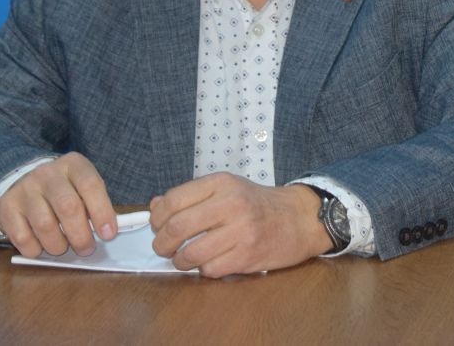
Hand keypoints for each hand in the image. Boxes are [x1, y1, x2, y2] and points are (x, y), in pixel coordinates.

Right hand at [0, 152, 116, 257]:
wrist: (24, 182)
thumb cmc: (64, 189)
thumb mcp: (82, 187)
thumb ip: (95, 205)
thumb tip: (108, 232)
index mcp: (73, 164)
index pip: (91, 185)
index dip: (102, 212)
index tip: (109, 234)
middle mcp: (47, 173)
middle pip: (68, 207)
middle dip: (81, 235)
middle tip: (86, 249)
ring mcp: (24, 189)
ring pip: (45, 225)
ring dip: (58, 245)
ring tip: (63, 248)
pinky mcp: (7, 207)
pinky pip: (23, 238)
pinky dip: (36, 250)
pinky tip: (42, 246)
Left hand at [148, 173, 332, 277]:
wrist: (299, 218)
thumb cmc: (258, 204)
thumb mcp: (227, 189)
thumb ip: (191, 196)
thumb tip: (154, 206)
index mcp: (222, 183)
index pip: (173, 200)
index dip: (157, 218)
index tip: (157, 226)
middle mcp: (231, 204)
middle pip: (177, 228)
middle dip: (161, 244)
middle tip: (163, 248)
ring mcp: (241, 231)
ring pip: (190, 254)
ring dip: (180, 261)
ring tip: (185, 259)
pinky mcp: (248, 255)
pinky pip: (210, 270)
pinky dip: (204, 270)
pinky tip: (212, 262)